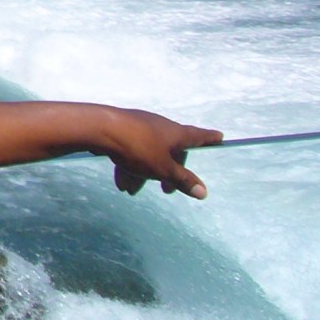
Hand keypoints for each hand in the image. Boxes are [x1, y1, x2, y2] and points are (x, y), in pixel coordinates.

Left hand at [96, 108, 223, 197]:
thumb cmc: (138, 147)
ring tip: (131, 191)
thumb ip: (182, 180)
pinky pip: (131, 151)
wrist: (100, 128)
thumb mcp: (163, 169)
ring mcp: (140, 127)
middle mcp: (160, 127)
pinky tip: (120, 182)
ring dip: (142, 173)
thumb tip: (204, 192)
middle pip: (170, 151)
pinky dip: (129, 166)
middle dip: (168, 172)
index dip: (209, 138)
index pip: (198, 136)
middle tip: (166, 190)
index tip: (219, 137)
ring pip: (147, 154)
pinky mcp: (121, 130)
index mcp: (176, 133)